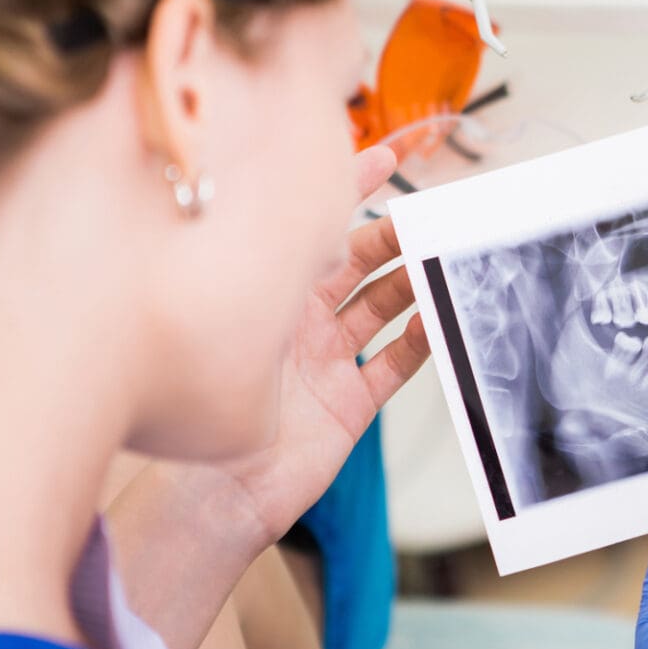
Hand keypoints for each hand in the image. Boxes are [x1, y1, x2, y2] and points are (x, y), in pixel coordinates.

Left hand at [217, 145, 431, 549]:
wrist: (213, 493)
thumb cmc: (204, 411)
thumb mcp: (238, 323)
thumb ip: (276, 271)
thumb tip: (306, 212)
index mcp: (265, 293)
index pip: (314, 227)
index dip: (350, 188)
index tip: (388, 155)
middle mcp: (298, 322)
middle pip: (358, 263)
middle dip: (395, 236)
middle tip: (429, 217)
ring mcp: (327, 361)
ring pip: (381, 307)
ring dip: (413, 284)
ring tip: (443, 261)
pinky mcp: (350, 403)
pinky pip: (394, 364)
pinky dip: (419, 343)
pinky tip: (440, 322)